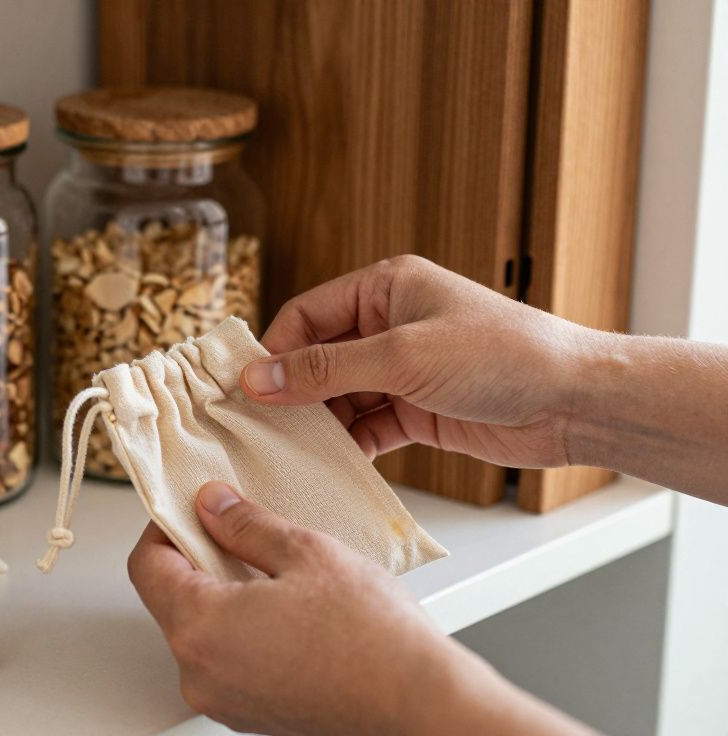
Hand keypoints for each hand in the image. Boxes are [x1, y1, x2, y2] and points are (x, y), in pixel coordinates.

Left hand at [128, 482, 591, 734]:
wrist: (422, 708)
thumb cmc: (374, 641)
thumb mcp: (306, 552)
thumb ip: (245, 525)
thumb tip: (211, 505)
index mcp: (200, 629)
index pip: (147, 566)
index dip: (166, 528)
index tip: (192, 510)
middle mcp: (200, 673)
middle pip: (171, 600)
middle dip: (200, 560)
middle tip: (242, 532)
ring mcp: (225, 700)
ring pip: (203, 631)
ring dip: (225, 596)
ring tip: (278, 574)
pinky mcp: (252, 714)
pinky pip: (230, 660)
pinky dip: (246, 630)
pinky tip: (291, 613)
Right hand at [241, 255, 598, 467]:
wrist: (574, 402)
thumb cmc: (501, 355)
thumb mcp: (402, 355)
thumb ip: (326, 369)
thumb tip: (258, 380)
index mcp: (385, 288)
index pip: (307, 314)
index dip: (274, 351)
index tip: (244, 389)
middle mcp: (390, 324)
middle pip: (318, 357)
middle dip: (290, 391)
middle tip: (255, 425)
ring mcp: (403, 369)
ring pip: (338, 396)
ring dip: (316, 423)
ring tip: (285, 451)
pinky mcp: (417, 410)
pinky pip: (365, 425)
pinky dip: (346, 445)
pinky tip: (327, 465)